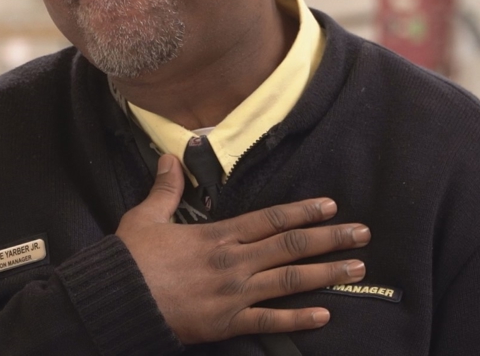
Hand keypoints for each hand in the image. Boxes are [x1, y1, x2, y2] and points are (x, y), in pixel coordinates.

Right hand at [115, 154, 369, 344]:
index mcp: (217, 236)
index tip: (331, 206)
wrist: (118, 300)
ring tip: (356, 268)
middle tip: (362, 234)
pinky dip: (298, 319)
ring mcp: (234, 294)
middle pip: (291, 246)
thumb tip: (170, 156)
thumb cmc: (130, 259)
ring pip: (290, 281)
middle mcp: (234, 262)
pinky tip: (324, 315)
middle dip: (329, 239)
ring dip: (326, 274)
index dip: (303, 211)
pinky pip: (270, 321)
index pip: (270, 219)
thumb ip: (166, 189)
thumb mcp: (146, 217)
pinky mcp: (227, 322)